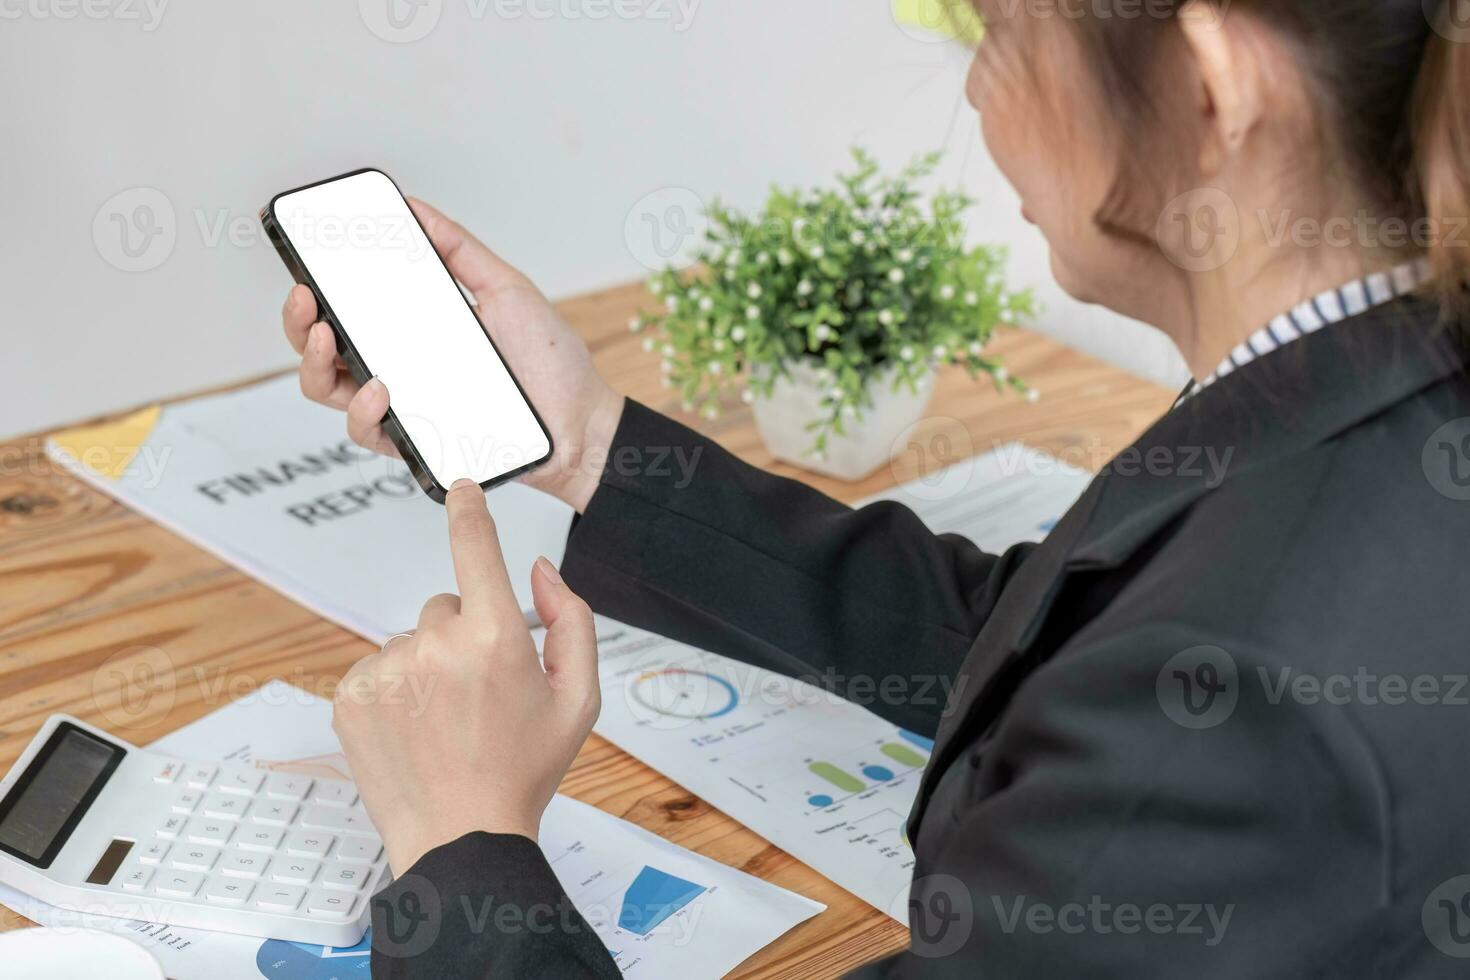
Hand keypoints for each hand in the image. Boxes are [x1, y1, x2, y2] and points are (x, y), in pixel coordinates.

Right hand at [281, 198, 623, 511]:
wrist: (582, 422)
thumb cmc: (549, 363)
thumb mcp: (506, 289)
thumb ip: (460, 250)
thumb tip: (416, 208)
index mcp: (412, 330)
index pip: (347, 309)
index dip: (314, 291)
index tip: (304, 263)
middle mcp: (399, 368)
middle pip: (322, 349)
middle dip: (297, 323)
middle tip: (306, 298)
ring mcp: (405, 407)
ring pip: (330, 392)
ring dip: (315, 364)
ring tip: (329, 337)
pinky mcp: (418, 444)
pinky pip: (370, 433)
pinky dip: (363, 411)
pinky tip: (379, 388)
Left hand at [331, 479, 600, 872]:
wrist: (460, 836)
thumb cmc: (523, 771)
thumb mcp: (579, 699)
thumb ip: (571, 621)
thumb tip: (539, 570)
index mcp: (494, 638)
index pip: (476, 549)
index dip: (469, 512)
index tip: (460, 488)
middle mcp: (435, 646)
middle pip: (446, 606)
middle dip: (464, 636)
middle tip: (479, 694)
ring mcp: (387, 671)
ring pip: (410, 641)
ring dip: (427, 666)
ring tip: (445, 722)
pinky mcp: (351, 696)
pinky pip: (377, 668)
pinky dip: (395, 691)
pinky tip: (416, 730)